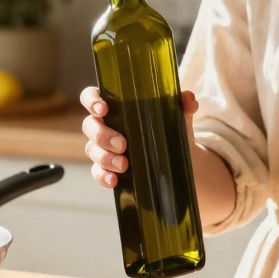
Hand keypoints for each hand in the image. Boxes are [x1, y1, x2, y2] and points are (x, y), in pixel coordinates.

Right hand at [79, 86, 198, 189]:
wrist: (178, 160)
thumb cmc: (169, 129)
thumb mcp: (178, 117)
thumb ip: (183, 105)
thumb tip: (189, 99)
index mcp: (116, 106)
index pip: (91, 97)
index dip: (91, 101)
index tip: (104, 109)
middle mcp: (105, 125)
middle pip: (89, 126)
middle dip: (102, 135)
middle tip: (123, 144)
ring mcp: (103, 148)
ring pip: (91, 149)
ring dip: (105, 157)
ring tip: (124, 165)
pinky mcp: (107, 169)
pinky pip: (97, 172)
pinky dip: (103, 176)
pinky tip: (114, 180)